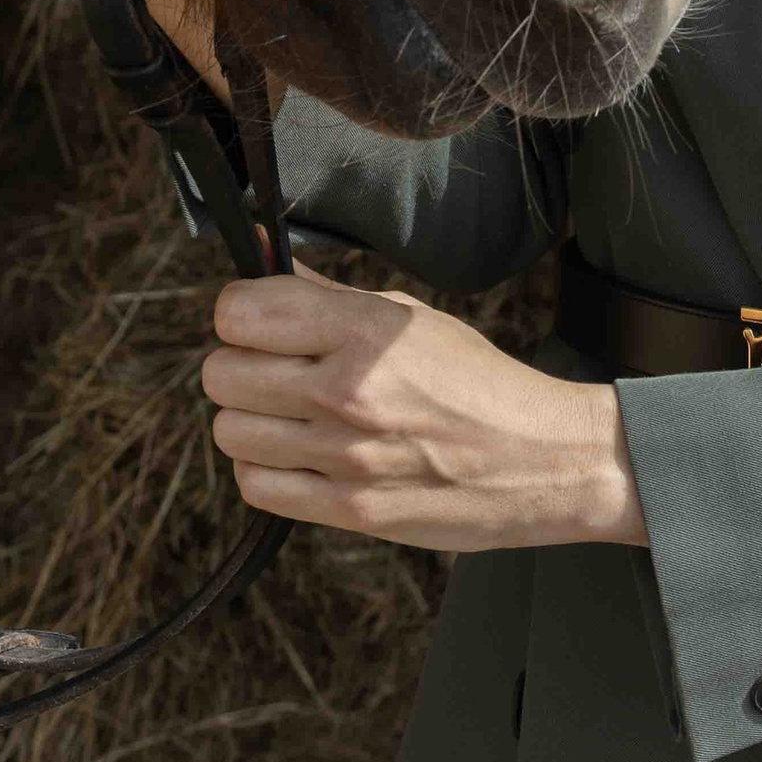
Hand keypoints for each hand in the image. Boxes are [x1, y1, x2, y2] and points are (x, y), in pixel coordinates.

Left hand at [200, 265, 646, 552]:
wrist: (538, 459)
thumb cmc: (473, 379)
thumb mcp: (404, 315)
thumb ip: (321, 292)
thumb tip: (254, 252)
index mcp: (364, 330)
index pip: (240, 314)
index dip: (240, 313)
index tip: (258, 318)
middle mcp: (347, 392)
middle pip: (222, 374)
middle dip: (237, 363)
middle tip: (271, 366)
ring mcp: (346, 456)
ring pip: (230, 431)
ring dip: (248, 418)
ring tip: (286, 411)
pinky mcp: (350, 509)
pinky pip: (257, 487)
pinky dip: (265, 468)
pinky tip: (297, 452)